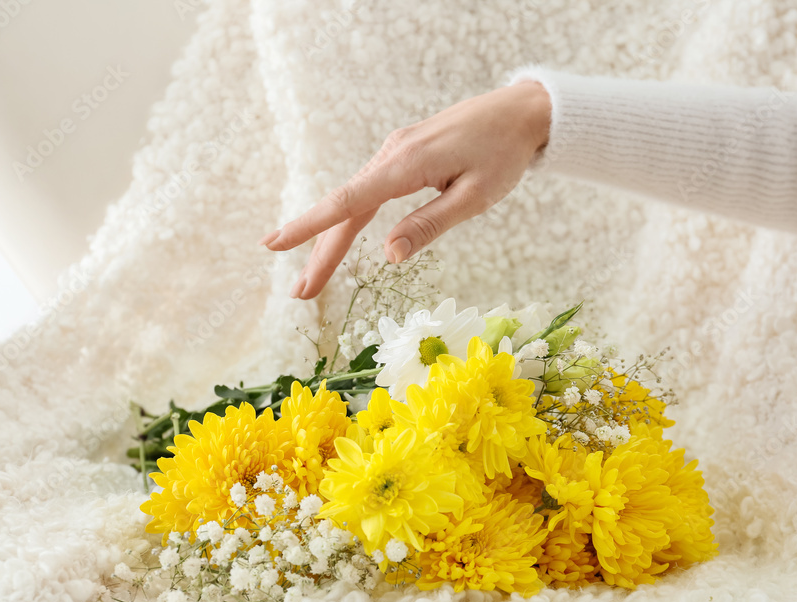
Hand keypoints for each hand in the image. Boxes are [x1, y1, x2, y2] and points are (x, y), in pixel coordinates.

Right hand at [259, 81, 550, 298]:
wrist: (522, 112)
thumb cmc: (504, 155)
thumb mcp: (475, 197)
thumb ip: (430, 224)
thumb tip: (389, 255)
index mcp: (407, 165)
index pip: (348, 202)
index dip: (309, 226)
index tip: (274, 244)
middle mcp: (392, 154)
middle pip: (345, 208)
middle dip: (319, 251)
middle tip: (300, 293)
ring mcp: (395, 151)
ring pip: (354, 200)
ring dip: (332, 238)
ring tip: (314, 276)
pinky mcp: (403, 153)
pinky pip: (368, 189)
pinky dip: (349, 216)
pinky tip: (339, 236)